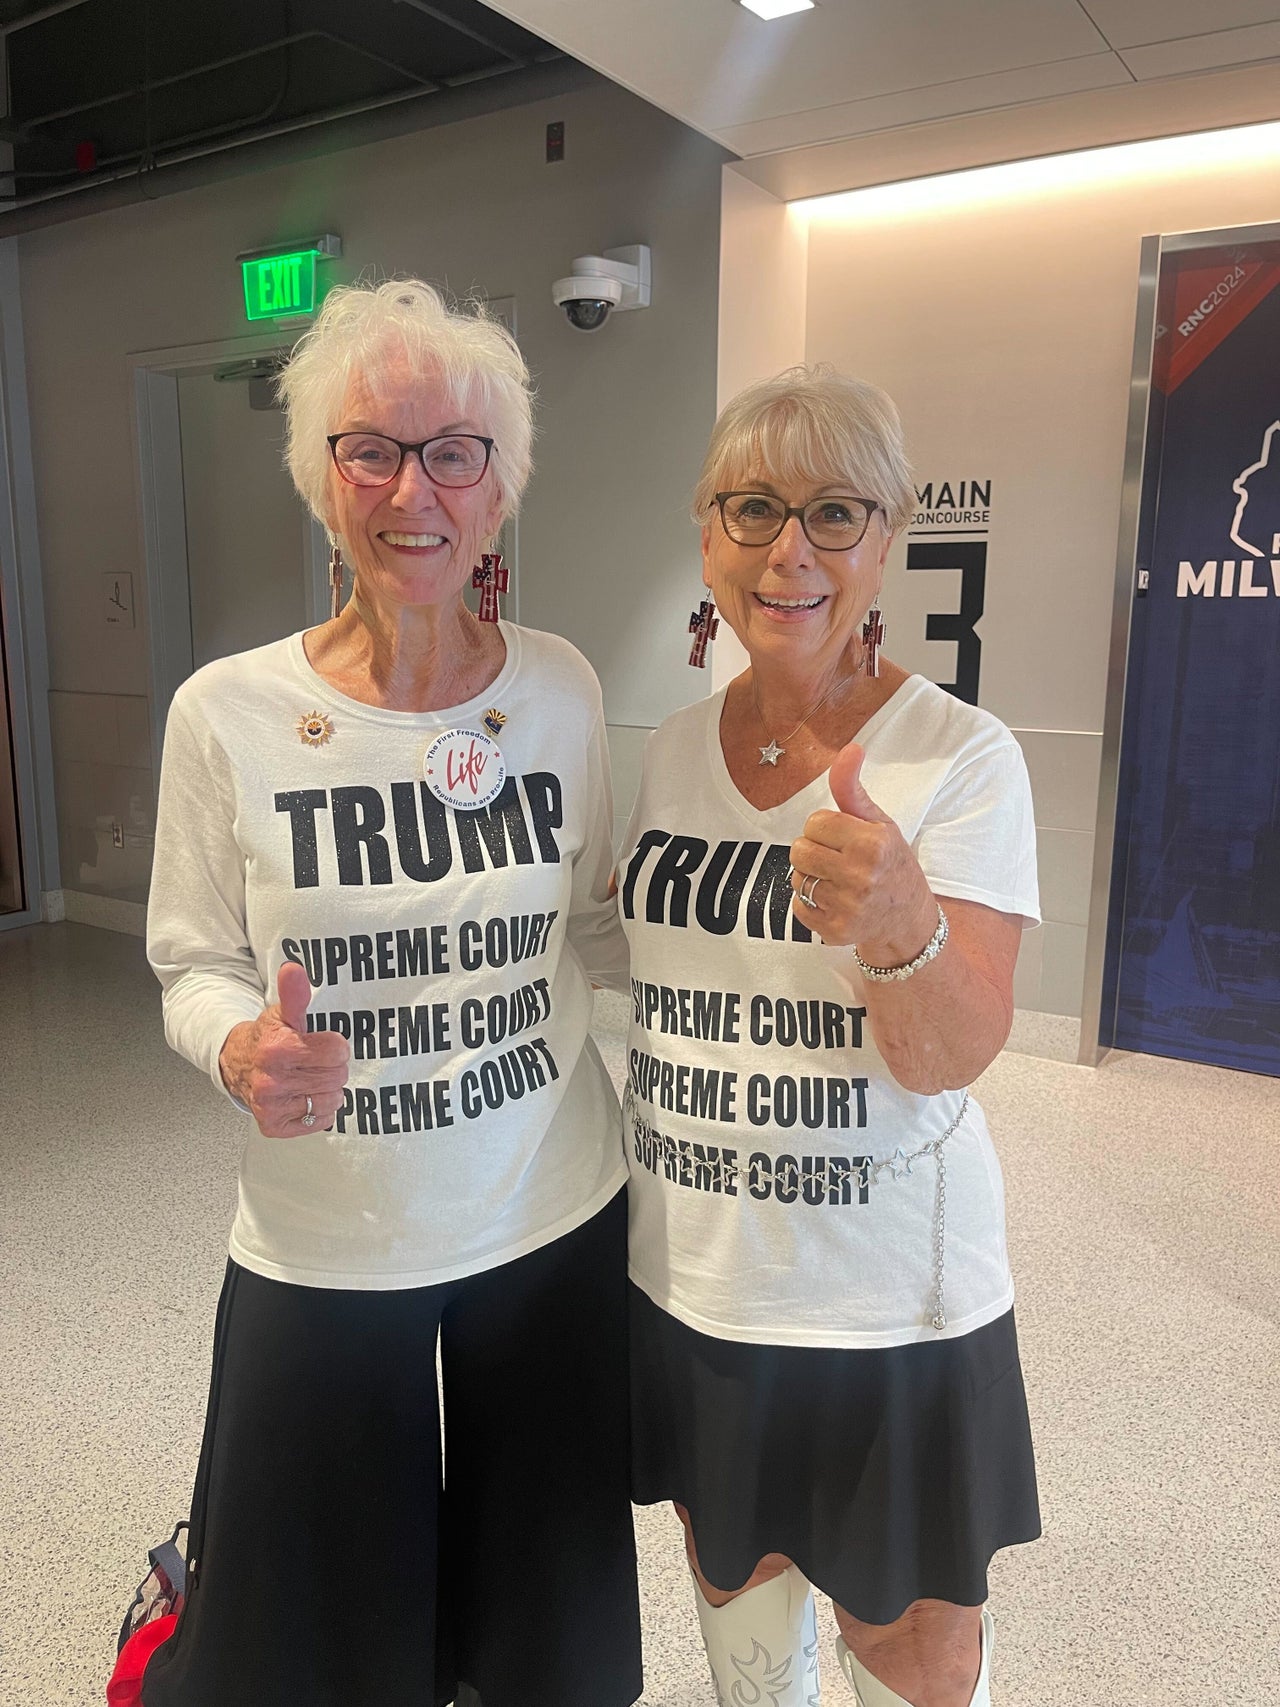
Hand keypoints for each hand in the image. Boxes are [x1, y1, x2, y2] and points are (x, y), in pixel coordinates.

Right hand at [218, 961, 349, 1136]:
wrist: (237, 1064)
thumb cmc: (266, 1039)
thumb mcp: (282, 1013)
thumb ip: (294, 993)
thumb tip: (293, 969)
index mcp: (277, 1050)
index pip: (338, 1050)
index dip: (333, 1045)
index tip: (319, 1042)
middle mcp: (271, 1082)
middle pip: (337, 1076)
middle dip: (330, 1066)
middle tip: (312, 1061)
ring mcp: (272, 1107)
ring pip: (333, 1100)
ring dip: (326, 1089)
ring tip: (307, 1077)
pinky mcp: (274, 1126)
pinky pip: (320, 1121)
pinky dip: (317, 1110)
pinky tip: (302, 1095)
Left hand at [789, 742, 936, 953]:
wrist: (907, 920)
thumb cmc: (891, 864)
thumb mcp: (879, 822)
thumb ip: (853, 788)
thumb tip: (850, 748)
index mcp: (873, 844)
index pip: (815, 822)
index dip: (826, 828)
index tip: (844, 838)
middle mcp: (861, 876)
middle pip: (800, 849)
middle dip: (814, 850)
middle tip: (838, 859)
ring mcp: (848, 907)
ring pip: (796, 878)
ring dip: (811, 877)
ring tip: (837, 881)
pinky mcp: (834, 931)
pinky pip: (798, 906)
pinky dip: (810, 903)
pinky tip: (834, 901)